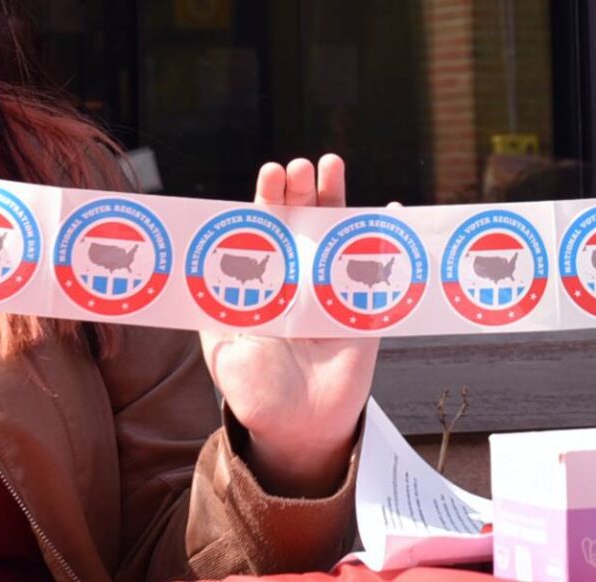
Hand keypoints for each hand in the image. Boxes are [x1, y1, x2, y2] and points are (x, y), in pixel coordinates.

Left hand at [199, 155, 376, 496]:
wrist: (298, 431)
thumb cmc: (255, 393)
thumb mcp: (225, 354)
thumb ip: (218, 317)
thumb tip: (202, 276)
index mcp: (265, 282)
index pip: (264, 228)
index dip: (267, 200)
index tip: (270, 175)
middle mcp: (298, 278)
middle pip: (301, 220)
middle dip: (300, 189)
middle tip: (301, 167)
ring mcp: (332, 290)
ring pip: (336, 233)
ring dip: (336, 198)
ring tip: (332, 165)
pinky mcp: (364, 311)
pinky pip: (379, 271)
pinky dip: (387, 240)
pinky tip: (393, 213)